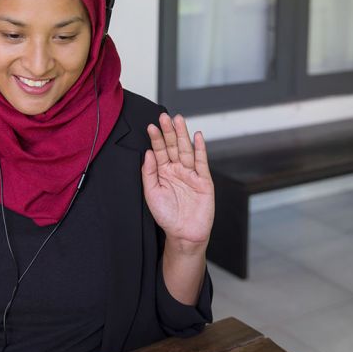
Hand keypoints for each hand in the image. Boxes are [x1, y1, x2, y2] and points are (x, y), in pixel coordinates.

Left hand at [143, 113, 214, 250]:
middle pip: (173, 146)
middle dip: (169, 132)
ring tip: (178, 120)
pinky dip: (200, 149)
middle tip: (164, 117)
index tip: (151, 127)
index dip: (156, 139)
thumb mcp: (151, 193)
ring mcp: (191, 174)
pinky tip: (197, 136)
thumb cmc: (166, 216)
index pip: (159, 151)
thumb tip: (148, 153)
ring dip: (183, 135)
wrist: (184, 234)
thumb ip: (149, 172)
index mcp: (163, 172)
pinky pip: (201, 162)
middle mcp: (177, 170)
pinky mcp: (204, 180)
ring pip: (186, 150)